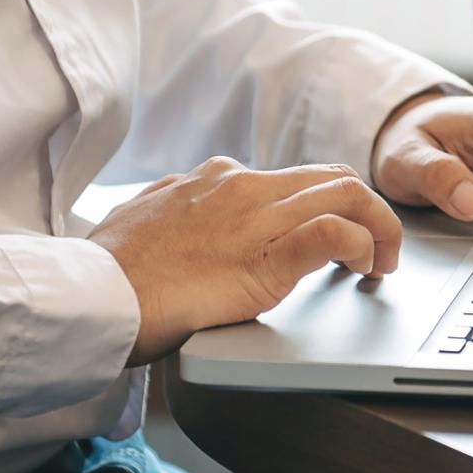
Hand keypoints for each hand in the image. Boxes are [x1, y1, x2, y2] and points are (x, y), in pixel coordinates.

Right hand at [93, 158, 404, 365]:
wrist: (91, 295)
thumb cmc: (110, 271)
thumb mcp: (144, 218)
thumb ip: (174, 208)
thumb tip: (178, 207)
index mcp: (217, 179)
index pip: (294, 177)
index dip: (329, 204)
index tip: (341, 235)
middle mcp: (243, 187)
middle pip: (334, 177)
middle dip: (370, 210)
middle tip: (379, 252)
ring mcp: (257, 217)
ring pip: (347, 193)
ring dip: (380, 228)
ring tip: (381, 264)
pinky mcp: (266, 256)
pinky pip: (334, 232)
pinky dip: (362, 245)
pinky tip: (361, 268)